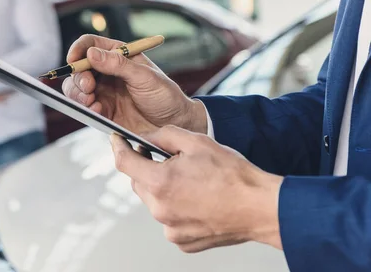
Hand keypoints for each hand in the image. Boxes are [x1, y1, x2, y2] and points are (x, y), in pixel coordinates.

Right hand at [62, 35, 207, 134]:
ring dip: (77, 94)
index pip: (90, 44)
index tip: (73, 60)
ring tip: (90, 101)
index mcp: (118, 55)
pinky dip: (85, 108)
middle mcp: (107, 71)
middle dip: (78, 77)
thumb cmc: (165, 95)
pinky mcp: (102, 110)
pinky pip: (84, 107)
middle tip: (88, 87)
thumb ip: (118, 65)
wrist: (174, 124)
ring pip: (76, 88)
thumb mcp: (145, 76)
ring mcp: (103, 91)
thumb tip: (91, 53)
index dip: (78, 49)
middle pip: (79, 68)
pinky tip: (97, 111)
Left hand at [110, 126, 282, 251]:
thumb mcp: (196, 141)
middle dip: (148, 168)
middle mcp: (160, 209)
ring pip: (154, 201)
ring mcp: (170, 229)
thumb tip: (145, 137)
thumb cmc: (233, 175)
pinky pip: (169, 219)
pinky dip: (176, 208)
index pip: (124, 162)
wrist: (260, 207)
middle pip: (138, 183)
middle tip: (169, 159)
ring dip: (163, 189)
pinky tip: (197, 200)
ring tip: (191, 182)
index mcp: (160, 183)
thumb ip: (163, 135)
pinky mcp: (182, 241)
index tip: (117, 141)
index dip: (118, 147)